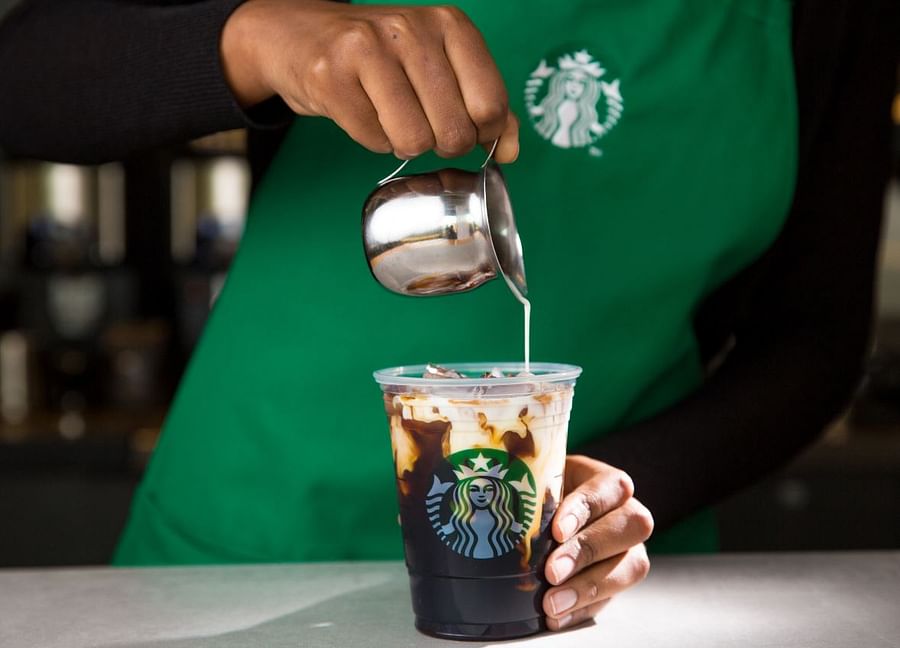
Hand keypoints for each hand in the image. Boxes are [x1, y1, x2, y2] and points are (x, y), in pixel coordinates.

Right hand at [221, 0, 518, 161]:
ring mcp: (368, 48)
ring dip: (403, 144)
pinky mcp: (331, 75)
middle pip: (454, 132)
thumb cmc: (383, 59)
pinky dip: (371, 139)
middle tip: (421, 123)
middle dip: (440, 143)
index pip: (491, 106)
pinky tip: (363, 111)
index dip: (481, 134)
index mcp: (450, 25)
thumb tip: (511, 151)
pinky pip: (373, 141)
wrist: (302, 36)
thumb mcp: (441, 68)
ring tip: (390, 116)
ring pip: (414, 141)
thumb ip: (485, 106)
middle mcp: (412, 29)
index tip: (463, 127)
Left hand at [543, 455, 653, 630]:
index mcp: (607, 482)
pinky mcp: (619, 580)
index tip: (556, 531)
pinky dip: (582, 610)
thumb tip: (484, 507)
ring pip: (632, 565)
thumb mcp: (536, 485)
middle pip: (630, 526)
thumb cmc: (541, 496)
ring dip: (589, 587)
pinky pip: (612, 598)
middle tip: (552, 572)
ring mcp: (628, 548)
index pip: (610, 486)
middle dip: (587, 550)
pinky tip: (557, 616)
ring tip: (552, 602)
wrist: (544, 520)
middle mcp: (627, 512)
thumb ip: (526, 492)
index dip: (586, 508)